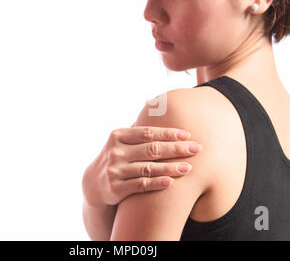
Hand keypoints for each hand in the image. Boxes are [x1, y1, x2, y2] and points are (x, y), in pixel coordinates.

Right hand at [82, 125, 201, 207]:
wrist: (93, 183)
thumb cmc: (116, 156)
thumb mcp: (120, 139)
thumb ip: (137, 126)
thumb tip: (152, 101)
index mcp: (118, 135)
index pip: (148, 133)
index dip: (169, 133)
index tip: (188, 135)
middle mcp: (116, 151)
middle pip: (152, 149)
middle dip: (176, 149)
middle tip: (196, 149)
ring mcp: (115, 170)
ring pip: (148, 168)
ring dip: (170, 168)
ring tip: (188, 167)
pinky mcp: (116, 188)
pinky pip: (141, 184)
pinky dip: (157, 183)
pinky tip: (171, 182)